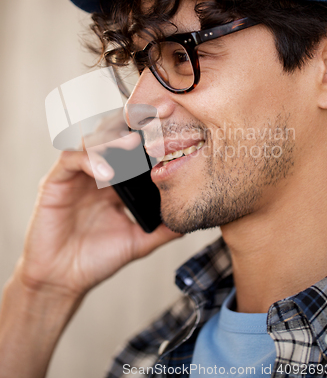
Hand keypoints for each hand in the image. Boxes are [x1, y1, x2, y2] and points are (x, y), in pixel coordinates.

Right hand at [18, 131, 179, 299]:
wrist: (63, 280)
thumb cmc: (96, 259)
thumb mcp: (137, 241)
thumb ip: (162, 230)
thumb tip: (189, 222)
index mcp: (114, 183)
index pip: (130, 152)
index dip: (146, 141)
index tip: (167, 137)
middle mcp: (94, 174)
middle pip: (111, 138)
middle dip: (129, 131)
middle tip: (150, 129)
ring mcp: (75, 176)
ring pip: (91, 142)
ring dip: (111, 140)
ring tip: (132, 144)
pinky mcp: (55, 182)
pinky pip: (70, 160)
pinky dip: (89, 160)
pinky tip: (106, 172)